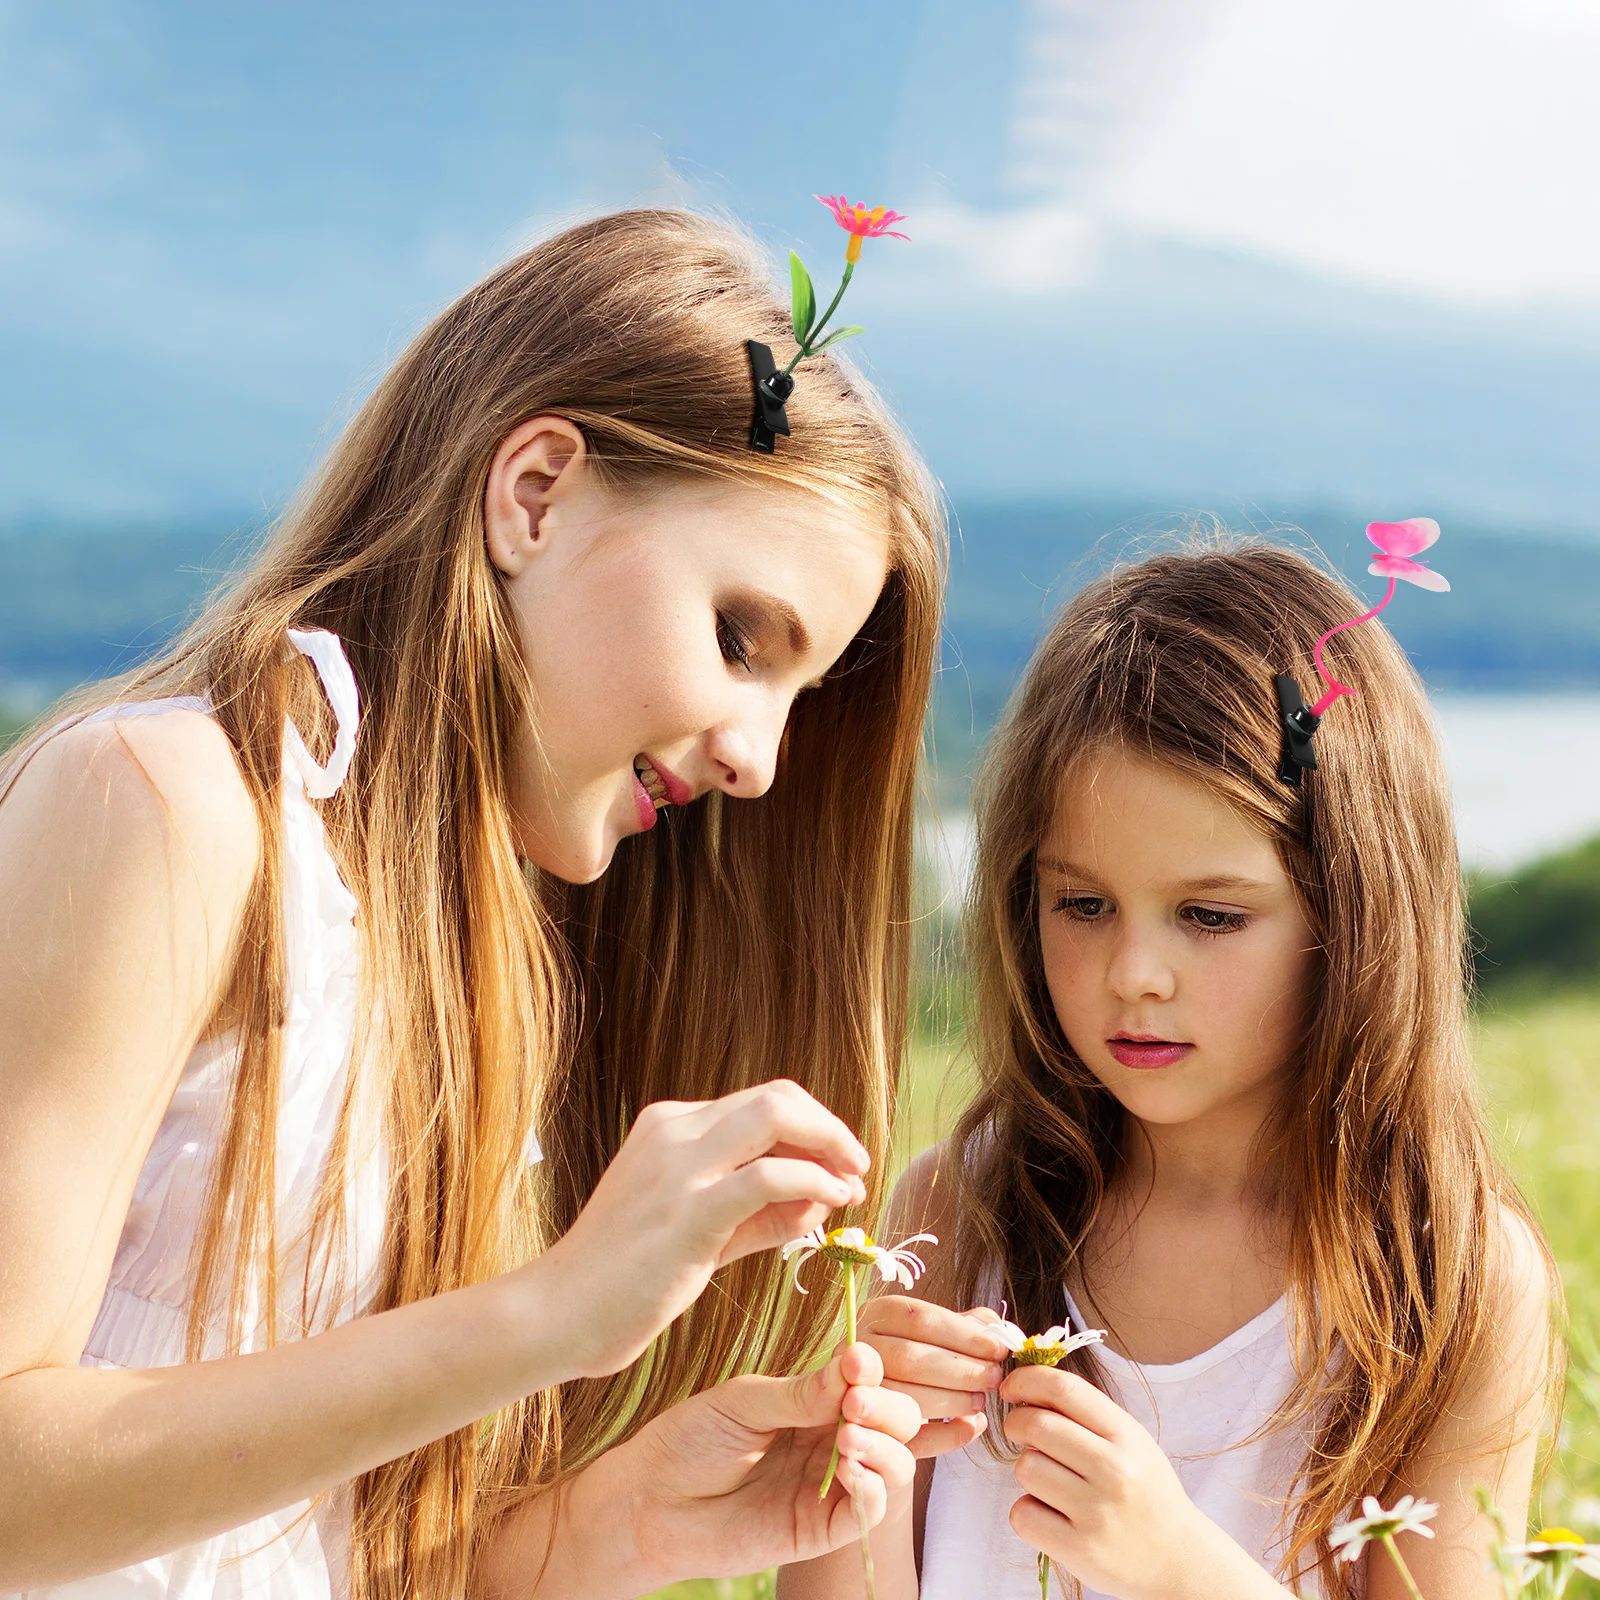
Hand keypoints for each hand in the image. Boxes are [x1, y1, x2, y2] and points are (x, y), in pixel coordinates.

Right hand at [534, 1080, 869, 1377]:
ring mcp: (679, 1165)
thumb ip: (758, 1214)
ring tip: (853, 1183)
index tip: (839, 1165)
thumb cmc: (622, 1281)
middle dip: (829, 1126)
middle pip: (777, 1097)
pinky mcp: (688, 1210)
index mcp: (670, 1125)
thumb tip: (821, 1201)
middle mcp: (674, 1130)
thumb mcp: (697, 1232)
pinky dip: (813, 1182)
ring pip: (777, 1116)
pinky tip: (832, 1205)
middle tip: (857, 1165)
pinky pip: (768, 1176)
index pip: (761, 1103)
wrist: (555, 1315)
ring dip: (830, 1144)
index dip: (812, 1128)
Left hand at [603, 1342, 922, 1590]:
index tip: (857, 1361)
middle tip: (854, 1404)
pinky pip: (870, 1510)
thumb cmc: (691, 1441)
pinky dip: (873, 1487)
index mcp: (813, 1402)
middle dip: (885, 1407)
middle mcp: (829, 1440)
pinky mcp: (821, 1528)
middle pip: (895, 1420)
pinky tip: (848, 1468)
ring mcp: (829, 1484)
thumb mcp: (744, 1403)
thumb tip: (855, 1368)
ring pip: (895, 1464)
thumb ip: (800, 1392)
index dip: (871, 1370)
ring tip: (848, 1436)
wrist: (651, 1502)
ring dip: (885, 1446)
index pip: (867, 1381)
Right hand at [855, 1296, 1009, 1456]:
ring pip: (902, 1397)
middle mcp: (856, 1349)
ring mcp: (852, 1392)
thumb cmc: (911, 1362)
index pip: (918, 1317)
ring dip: (951, 1400)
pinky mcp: (863, 1434)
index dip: (962, 1333)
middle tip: (993, 1377)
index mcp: (876, 1316)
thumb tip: (997, 1326)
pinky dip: (944, 1436)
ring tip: (981, 1401)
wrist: (869, 1403)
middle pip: (908, 1357)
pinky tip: (972, 1427)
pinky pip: (906, 1438)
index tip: (997, 1348)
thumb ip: (960, 1326)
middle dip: (959, 1369)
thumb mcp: (930, 1336)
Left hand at [1002, 1364, 1215, 1599]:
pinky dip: (1027, 1512)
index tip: (1012, 1388)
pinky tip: (1051, 1515)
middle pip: (1035, 1425)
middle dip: (1016, 1423)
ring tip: (1052, 1483)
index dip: (1026, 1380)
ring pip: (1026, 1468)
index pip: (1064, 1389)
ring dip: (1028, 1471)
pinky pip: (1023, 1514)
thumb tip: (1030, 1383)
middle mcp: (1113, 1470)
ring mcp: (1096, 1512)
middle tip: (1021, 1432)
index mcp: (1126, 1436)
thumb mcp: (1132, 1442)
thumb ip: (1088, 1413)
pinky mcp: (1078, 1549)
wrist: (1178, 1560)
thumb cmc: (1146, 1492)